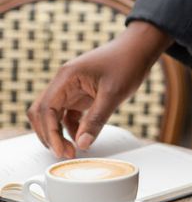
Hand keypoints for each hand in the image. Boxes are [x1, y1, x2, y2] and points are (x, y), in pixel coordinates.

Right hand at [27, 22, 172, 158]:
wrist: (140, 48)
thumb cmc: (127, 61)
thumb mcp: (113, 93)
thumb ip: (96, 120)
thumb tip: (82, 144)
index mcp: (67, 77)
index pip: (46, 109)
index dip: (50, 133)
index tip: (60, 150)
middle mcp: (64, 82)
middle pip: (42, 112)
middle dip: (49, 134)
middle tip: (64, 153)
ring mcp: (71, 88)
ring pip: (52, 115)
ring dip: (57, 133)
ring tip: (71, 150)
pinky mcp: (80, 94)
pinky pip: (67, 114)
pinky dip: (69, 128)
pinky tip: (80, 138)